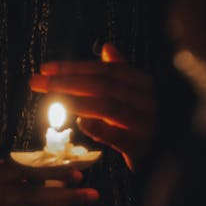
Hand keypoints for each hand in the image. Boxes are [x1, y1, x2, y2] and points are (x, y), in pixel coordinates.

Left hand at [30, 43, 155, 171]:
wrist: (168, 158)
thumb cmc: (144, 123)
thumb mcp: (134, 95)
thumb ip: (120, 72)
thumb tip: (107, 47)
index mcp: (143, 82)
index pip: (104, 69)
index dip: (73, 67)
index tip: (45, 68)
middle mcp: (146, 99)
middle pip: (102, 85)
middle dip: (67, 81)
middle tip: (38, 82)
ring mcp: (146, 123)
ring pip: (107, 106)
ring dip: (76, 101)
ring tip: (52, 99)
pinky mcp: (143, 147)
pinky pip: (117, 135)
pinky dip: (97, 128)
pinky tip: (80, 123)